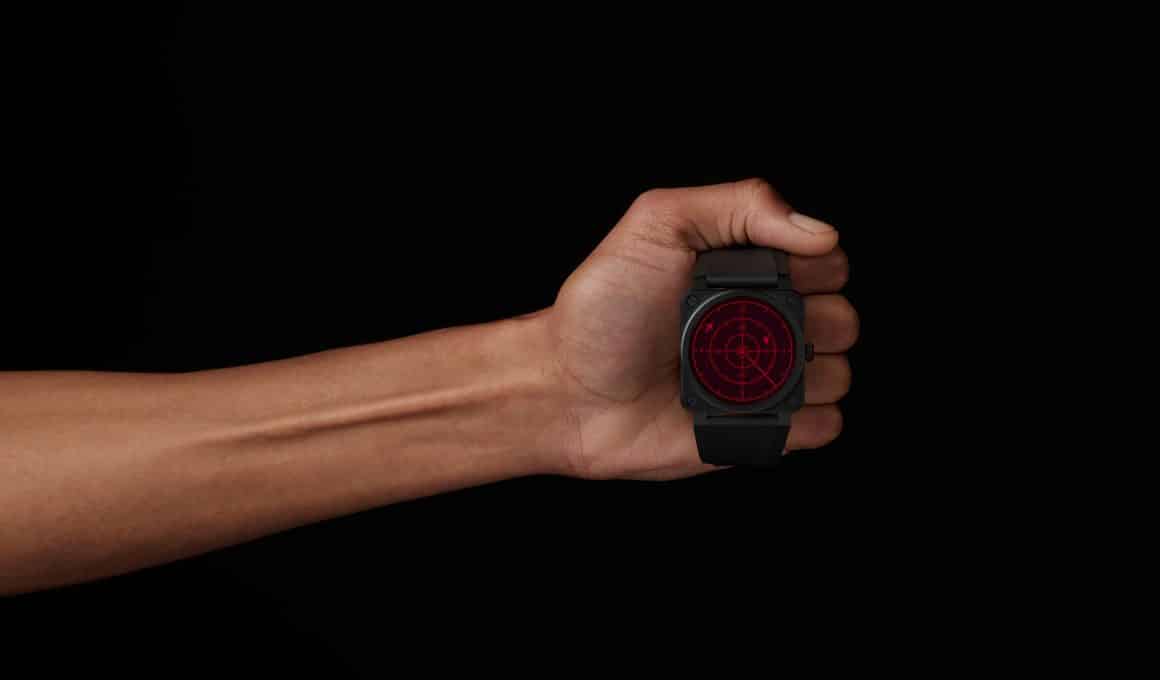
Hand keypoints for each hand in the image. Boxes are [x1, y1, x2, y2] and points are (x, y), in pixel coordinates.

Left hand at [545, 179, 856, 479]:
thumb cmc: (600, 310)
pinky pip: (822, 427)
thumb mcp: (657, 224)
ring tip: (747, 372)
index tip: (772, 276)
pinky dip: (808, 420)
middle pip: (843, 318)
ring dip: (811, 373)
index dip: (814, 266)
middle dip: (814, 321)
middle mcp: (764, 323)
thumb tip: (821, 231)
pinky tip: (760, 408)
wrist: (565, 392)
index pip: (828, 260)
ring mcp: (764, 379)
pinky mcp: (760, 429)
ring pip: (839, 372)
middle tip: (751, 328)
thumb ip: (739, 205)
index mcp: (749, 270)